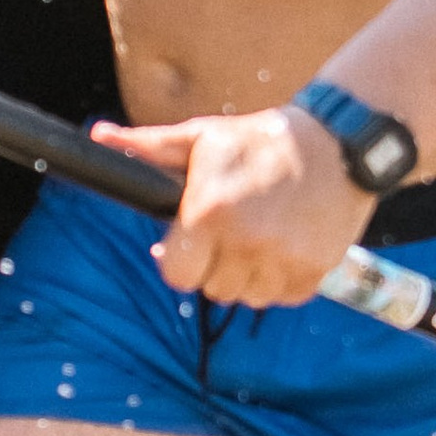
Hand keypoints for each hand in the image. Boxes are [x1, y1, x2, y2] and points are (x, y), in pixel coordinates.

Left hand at [91, 105, 368, 305]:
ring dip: (248, 275)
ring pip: (246, 297)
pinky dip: (280, 279)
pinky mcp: (314, 272)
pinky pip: (282, 298)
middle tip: (232, 230)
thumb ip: (148, 147)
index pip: (177, 276)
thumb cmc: (259, 140)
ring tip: (260, 236)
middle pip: (213, 290)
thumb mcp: (202, 137)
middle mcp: (247, 241)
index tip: (193, 241)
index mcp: (210, 212)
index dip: (180, 260)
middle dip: (215, 265)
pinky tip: (285, 245)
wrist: (337, 142)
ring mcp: (283, 260)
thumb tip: (98, 137)